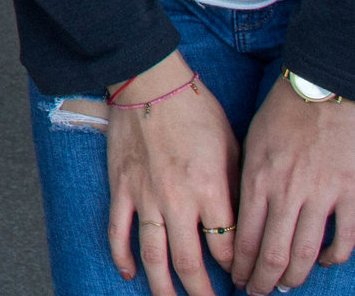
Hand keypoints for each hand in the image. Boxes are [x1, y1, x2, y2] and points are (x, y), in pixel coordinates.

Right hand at [107, 53, 239, 295]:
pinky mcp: (120, 188)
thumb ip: (234, 189)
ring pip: (153, 256)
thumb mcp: (232, 148)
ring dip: (163, 287)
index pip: (226, 247)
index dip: (235, 268)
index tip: (239, 276)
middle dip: (203, 292)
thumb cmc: (196, 110)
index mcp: (211, 189)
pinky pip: (118, 230)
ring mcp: (145, 197)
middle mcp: (178, 200)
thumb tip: (238, 222)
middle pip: (191, 263)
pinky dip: (121, 256)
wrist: (149, 83)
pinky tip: (129, 273)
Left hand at [233, 77, 354, 292]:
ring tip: (286, 286)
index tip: (237, 280)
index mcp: (258, 179)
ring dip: (295, 275)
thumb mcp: (251, 145)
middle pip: (274, 252)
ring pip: (306, 251)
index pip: (244, 236)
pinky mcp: (351, 192)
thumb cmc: (282, 115)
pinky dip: (334, 255)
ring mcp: (322, 194)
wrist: (322, 90)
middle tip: (257, 293)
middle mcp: (287, 191)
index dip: (240, 265)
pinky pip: (345, 237)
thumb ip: (247, 181)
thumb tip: (241, 216)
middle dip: (263, 279)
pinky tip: (325, 261)